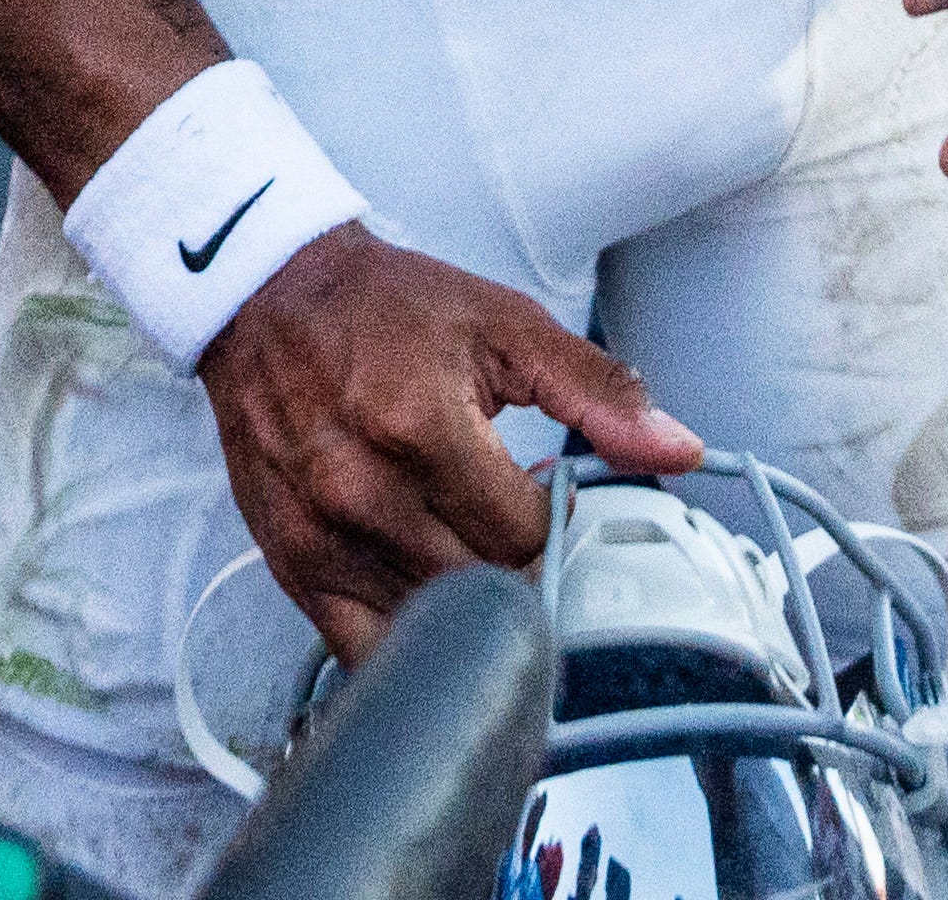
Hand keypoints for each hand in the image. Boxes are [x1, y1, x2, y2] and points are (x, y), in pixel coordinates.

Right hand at [197, 223, 705, 659]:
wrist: (269, 297)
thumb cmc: (385, 308)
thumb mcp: (505, 324)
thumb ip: (598, 390)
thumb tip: (678, 450)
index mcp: (421, 426)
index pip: (524, 533)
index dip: (543, 512)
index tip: (531, 481)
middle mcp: (364, 491)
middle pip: (481, 587)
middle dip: (509, 557)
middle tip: (497, 509)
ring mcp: (321, 536)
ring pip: (431, 623)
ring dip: (462, 594)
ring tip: (456, 533)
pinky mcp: (290, 565)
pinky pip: (363, 649)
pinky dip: (405, 637)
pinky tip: (419, 589)